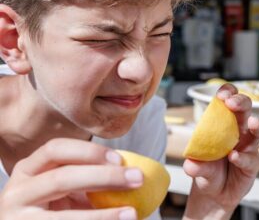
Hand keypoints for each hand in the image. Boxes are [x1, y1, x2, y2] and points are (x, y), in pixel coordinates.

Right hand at [0, 138, 141, 219]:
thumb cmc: (54, 206)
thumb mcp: (65, 188)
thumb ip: (88, 177)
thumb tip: (131, 171)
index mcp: (29, 169)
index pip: (55, 149)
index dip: (88, 151)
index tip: (120, 158)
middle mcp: (18, 191)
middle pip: (62, 177)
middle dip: (104, 177)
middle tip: (137, 178)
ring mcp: (20, 217)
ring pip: (64, 215)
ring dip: (103, 215)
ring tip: (131, 213)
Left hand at [183, 83, 258, 218]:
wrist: (214, 194)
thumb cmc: (207, 171)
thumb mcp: (197, 167)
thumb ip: (194, 165)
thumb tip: (190, 165)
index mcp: (222, 123)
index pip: (227, 101)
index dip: (227, 93)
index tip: (222, 95)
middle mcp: (238, 131)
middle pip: (245, 109)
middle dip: (241, 102)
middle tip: (232, 103)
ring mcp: (247, 146)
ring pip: (258, 129)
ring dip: (256, 125)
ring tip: (251, 124)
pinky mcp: (252, 163)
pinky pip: (250, 157)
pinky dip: (242, 157)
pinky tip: (234, 157)